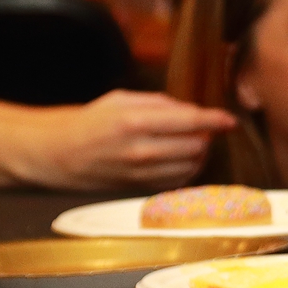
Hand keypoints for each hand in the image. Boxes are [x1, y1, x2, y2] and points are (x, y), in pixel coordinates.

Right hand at [31, 91, 235, 190]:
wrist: (57, 153)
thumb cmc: (90, 121)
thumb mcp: (121, 99)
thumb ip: (159, 103)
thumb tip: (192, 111)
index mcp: (134, 122)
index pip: (189, 122)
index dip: (215, 120)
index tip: (229, 120)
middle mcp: (140, 150)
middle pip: (195, 146)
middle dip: (205, 136)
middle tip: (201, 129)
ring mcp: (141, 173)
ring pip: (190, 167)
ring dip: (198, 155)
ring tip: (190, 143)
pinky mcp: (140, 188)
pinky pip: (177, 182)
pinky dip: (187, 171)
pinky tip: (180, 160)